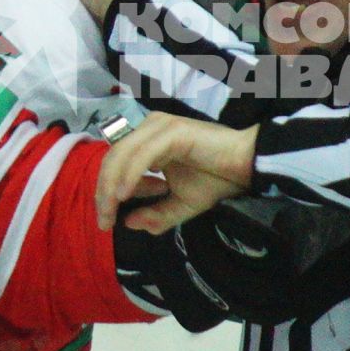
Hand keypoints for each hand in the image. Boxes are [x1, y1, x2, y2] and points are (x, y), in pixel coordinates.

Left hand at [94, 113, 257, 232]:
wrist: (246, 166)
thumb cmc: (216, 179)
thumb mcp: (181, 204)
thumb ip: (156, 214)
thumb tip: (129, 223)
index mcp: (148, 140)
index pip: (114, 162)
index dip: (104, 191)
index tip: (106, 220)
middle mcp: (150, 128)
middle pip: (112, 158)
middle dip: (103, 191)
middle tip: (104, 221)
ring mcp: (160, 127)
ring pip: (122, 154)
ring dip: (112, 186)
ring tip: (112, 211)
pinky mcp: (172, 131)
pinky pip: (142, 155)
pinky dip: (130, 175)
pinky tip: (126, 195)